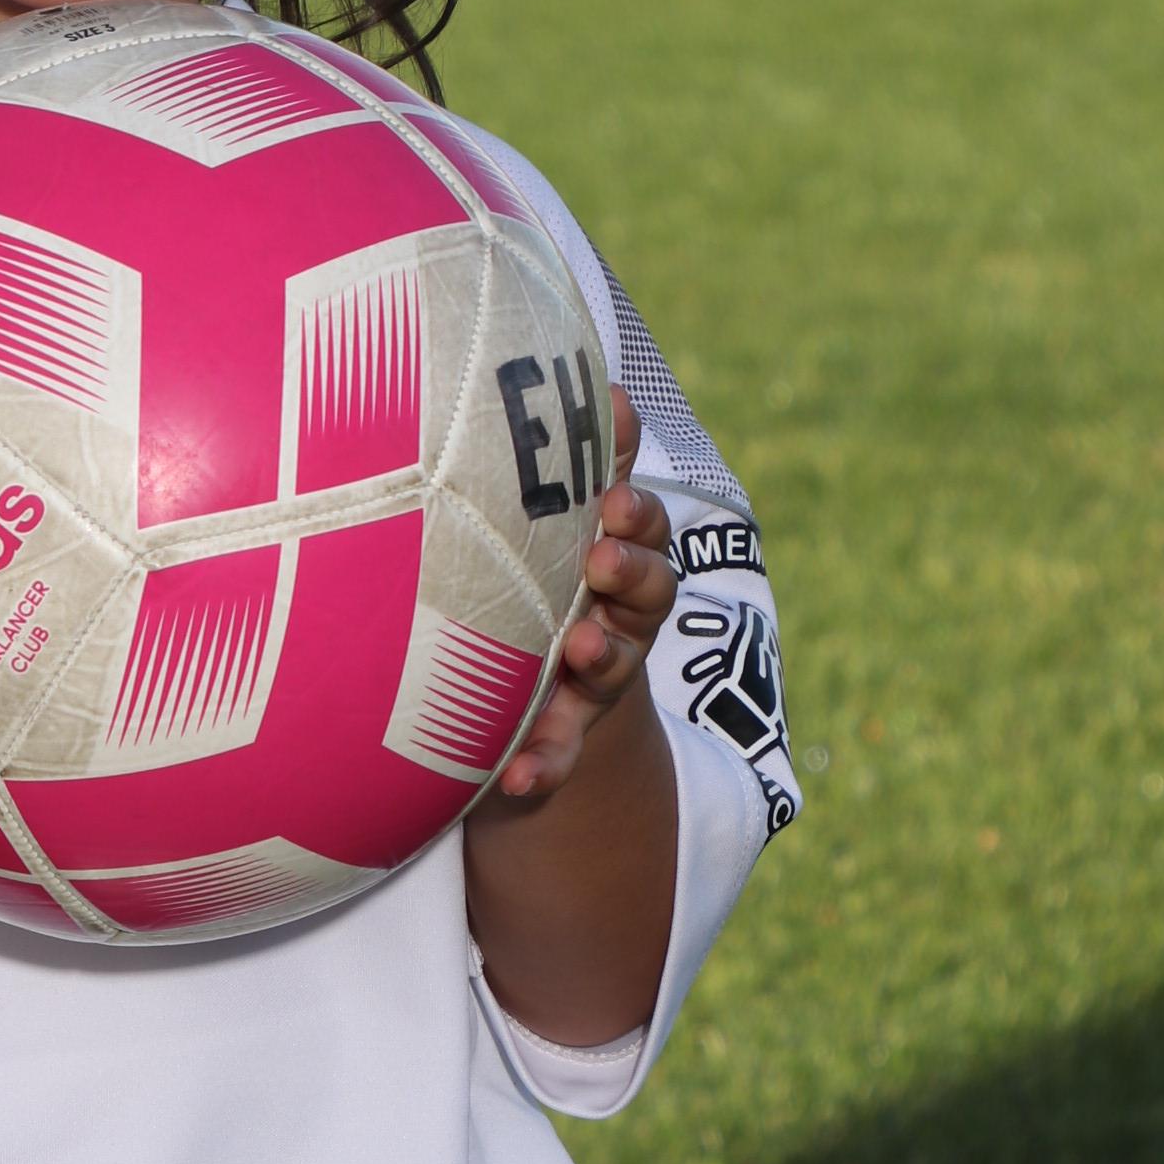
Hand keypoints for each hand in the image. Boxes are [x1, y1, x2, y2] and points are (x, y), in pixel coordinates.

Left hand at [488, 384, 673, 810]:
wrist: (537, 695)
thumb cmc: (542, 580)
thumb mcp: (558, 524)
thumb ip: (583, 463)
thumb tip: (608, 384)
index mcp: (616, 560)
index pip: (641, 528)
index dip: (635, 515)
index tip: (611, 501)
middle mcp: (619, 618)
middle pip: (647, 594)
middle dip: (630, 575)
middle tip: (601, 561)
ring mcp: (593, 680)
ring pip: (610, 671)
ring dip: (599, 660)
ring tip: (578, 651)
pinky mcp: (561, 735)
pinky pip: (559, 756)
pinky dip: (544, 766)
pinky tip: (516, 779)